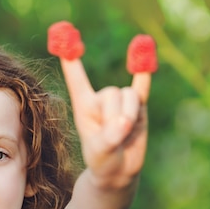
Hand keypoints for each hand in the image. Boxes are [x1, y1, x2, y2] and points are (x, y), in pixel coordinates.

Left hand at [60, 51, 151, 188]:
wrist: (120, 170)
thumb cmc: (102, 161)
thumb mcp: (101, 151)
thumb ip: (110, 137)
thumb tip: (125, 121)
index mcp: (84, 106)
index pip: (77, 79)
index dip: (71, 61)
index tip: (65, 38)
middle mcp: (101, 99)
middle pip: (111, 93)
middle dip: (115, 115)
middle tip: (115, 136)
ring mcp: (121, 101)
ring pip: (129, 96)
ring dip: (130, 115)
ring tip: (125, 134)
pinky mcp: (140, 105)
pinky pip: (142, 86)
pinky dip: (144, 70)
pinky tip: (144, 48)